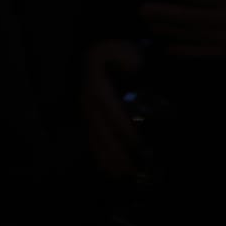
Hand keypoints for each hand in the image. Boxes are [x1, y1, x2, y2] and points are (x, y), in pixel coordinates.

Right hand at [81, 39, 143, 179]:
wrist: (93, 49)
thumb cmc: (114, 50)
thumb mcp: (126, 51)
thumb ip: (133, 64)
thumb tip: (140, 77)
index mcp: (99, 91)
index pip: (115, 116)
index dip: (127, 132)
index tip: (140, 148)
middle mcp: (88, 105)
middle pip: (103, 134)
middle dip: (118, 154)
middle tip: (134, 170)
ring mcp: (84, 113)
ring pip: (95, 140)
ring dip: (108, 159)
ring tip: (122, 176)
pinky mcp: (85, 118)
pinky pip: (90, 140)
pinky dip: (98, 156)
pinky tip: (107, 170)